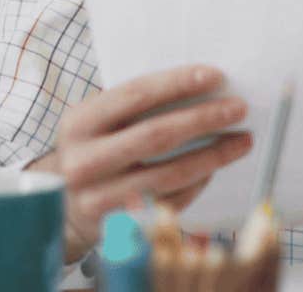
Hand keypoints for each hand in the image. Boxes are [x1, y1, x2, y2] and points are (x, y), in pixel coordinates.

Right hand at [30, 65, 253, 259]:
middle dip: (204, 119)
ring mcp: (98, 198)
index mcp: (79, 123)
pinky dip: (198, 183)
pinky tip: (214, 168)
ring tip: (241, 140)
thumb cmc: (93, 150)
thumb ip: (136, 106)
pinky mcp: (117, 226)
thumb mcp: (97, 122)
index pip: (136, 95)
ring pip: (169, 174)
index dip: (178, 83)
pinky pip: (170, 202)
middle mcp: (84, 161)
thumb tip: (201, 87)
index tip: (216, 76)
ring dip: (213, 156)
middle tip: (238, 108)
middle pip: (156, 135)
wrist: (60, 206)